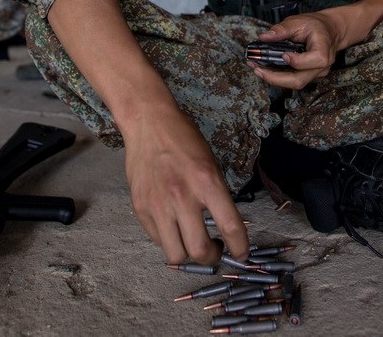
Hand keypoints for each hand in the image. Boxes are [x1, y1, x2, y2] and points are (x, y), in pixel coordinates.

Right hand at [122, 105, 248, 265]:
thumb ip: (217, 195)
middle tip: (215, 249)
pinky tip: (174, 227)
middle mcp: (182, 197)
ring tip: (192, 243)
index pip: (230, 227)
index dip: (240, 247)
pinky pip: (158, 240)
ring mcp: (158, 205)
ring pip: (175, 255)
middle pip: (199, 251)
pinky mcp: (140, 209)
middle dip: (212, 258)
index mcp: (207, 182)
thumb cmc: (184, 140)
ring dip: (188, 255)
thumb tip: (225, 227)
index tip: (242, 254)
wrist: (148, 124)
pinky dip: (169, 240)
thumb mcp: (210, 163)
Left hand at [248, 13, 340, 90]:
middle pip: (299, 81)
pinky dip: (279, 77)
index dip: (295, 61)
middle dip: (275, 78)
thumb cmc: (316, 25)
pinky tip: (266, 69)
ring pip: (295, 83)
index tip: (282, 54)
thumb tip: (264, 37)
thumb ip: (282, 29)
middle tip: (257, 69)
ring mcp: (316, 74)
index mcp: (323, 52)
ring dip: (274, 79)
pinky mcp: (309, 76)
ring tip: (257, 69)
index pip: (311, 62)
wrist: (329, 31)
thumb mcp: (299, 21)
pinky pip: (294, 80)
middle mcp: (321, 67)